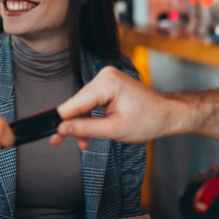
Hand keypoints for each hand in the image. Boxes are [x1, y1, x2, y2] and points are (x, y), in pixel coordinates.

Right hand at [52, 66, 180, 150]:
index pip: (74, 103)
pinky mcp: (108, 84)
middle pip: (77, 103)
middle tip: (59, 143)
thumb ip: (86, 129)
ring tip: (83, 143)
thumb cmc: (149, 120)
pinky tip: (89, 132)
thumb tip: (62, 129)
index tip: (51, 135)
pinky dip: (89, 117)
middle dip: (72, 126)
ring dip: (81, 124)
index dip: (61, 120)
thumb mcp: (115, 130)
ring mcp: (106, 78)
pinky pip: (91, 101)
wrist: (168, 114)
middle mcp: (104, 76)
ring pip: (82, 104)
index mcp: (107, 83)